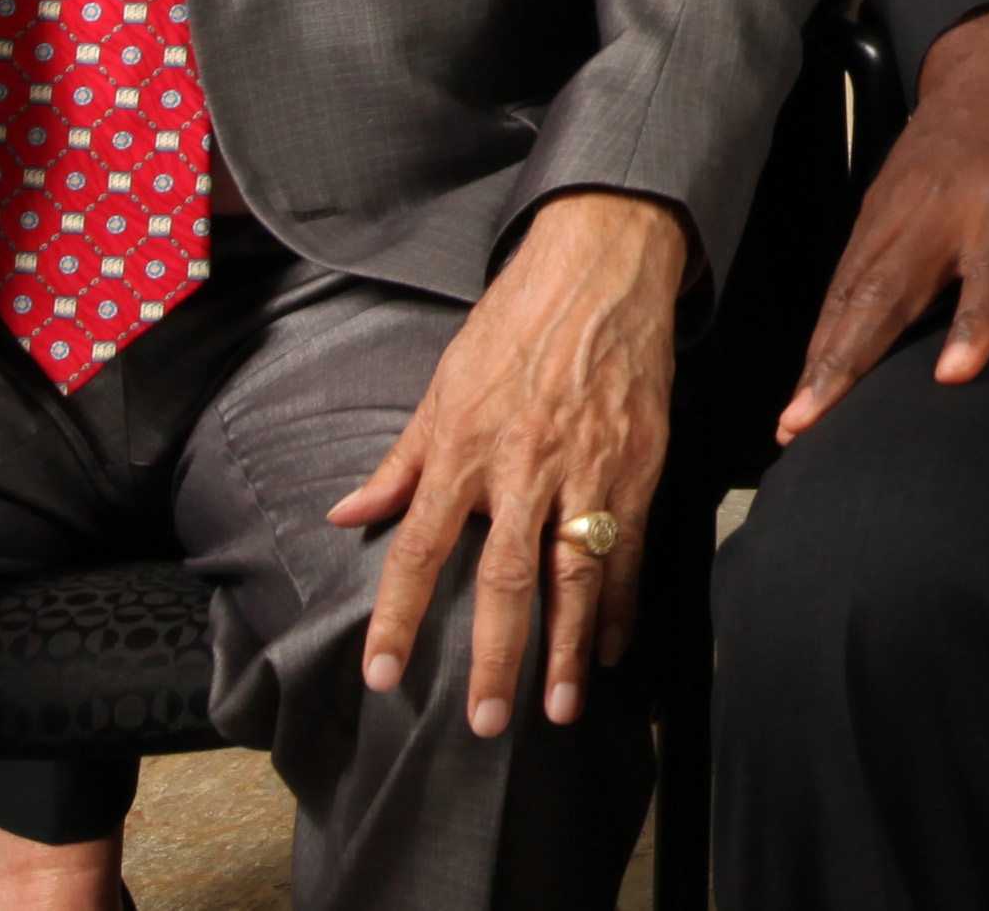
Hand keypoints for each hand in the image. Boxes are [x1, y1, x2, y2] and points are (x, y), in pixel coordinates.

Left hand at [331, 189, 689, 736]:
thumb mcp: (442, 384)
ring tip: (559, 709)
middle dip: (497, 658)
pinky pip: (629, 547)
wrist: (601, 267)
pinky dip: (622, 602)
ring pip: (576, 575)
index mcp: (463, 448)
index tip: (383, 673)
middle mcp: (522, 467)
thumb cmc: (515, 322)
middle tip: (488, 722)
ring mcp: (587, 468)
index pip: (419, 549)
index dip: (397, 616)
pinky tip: (610, 646)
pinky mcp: (639, 463)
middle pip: (506, 580)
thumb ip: (400, 461)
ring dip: (567, 648)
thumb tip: (349, 515)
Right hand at [779, 7, 988, 443]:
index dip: (976, 324)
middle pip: (891, 291)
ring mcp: (898, 209)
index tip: (954, 378)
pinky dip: (820, 330)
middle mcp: (943, 208)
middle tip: (812, 424)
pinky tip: (807, 379)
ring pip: (851, 291)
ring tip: (794, 423)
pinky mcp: (872, 210)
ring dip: (821, 357)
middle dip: (848, 360)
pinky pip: (841, 279)